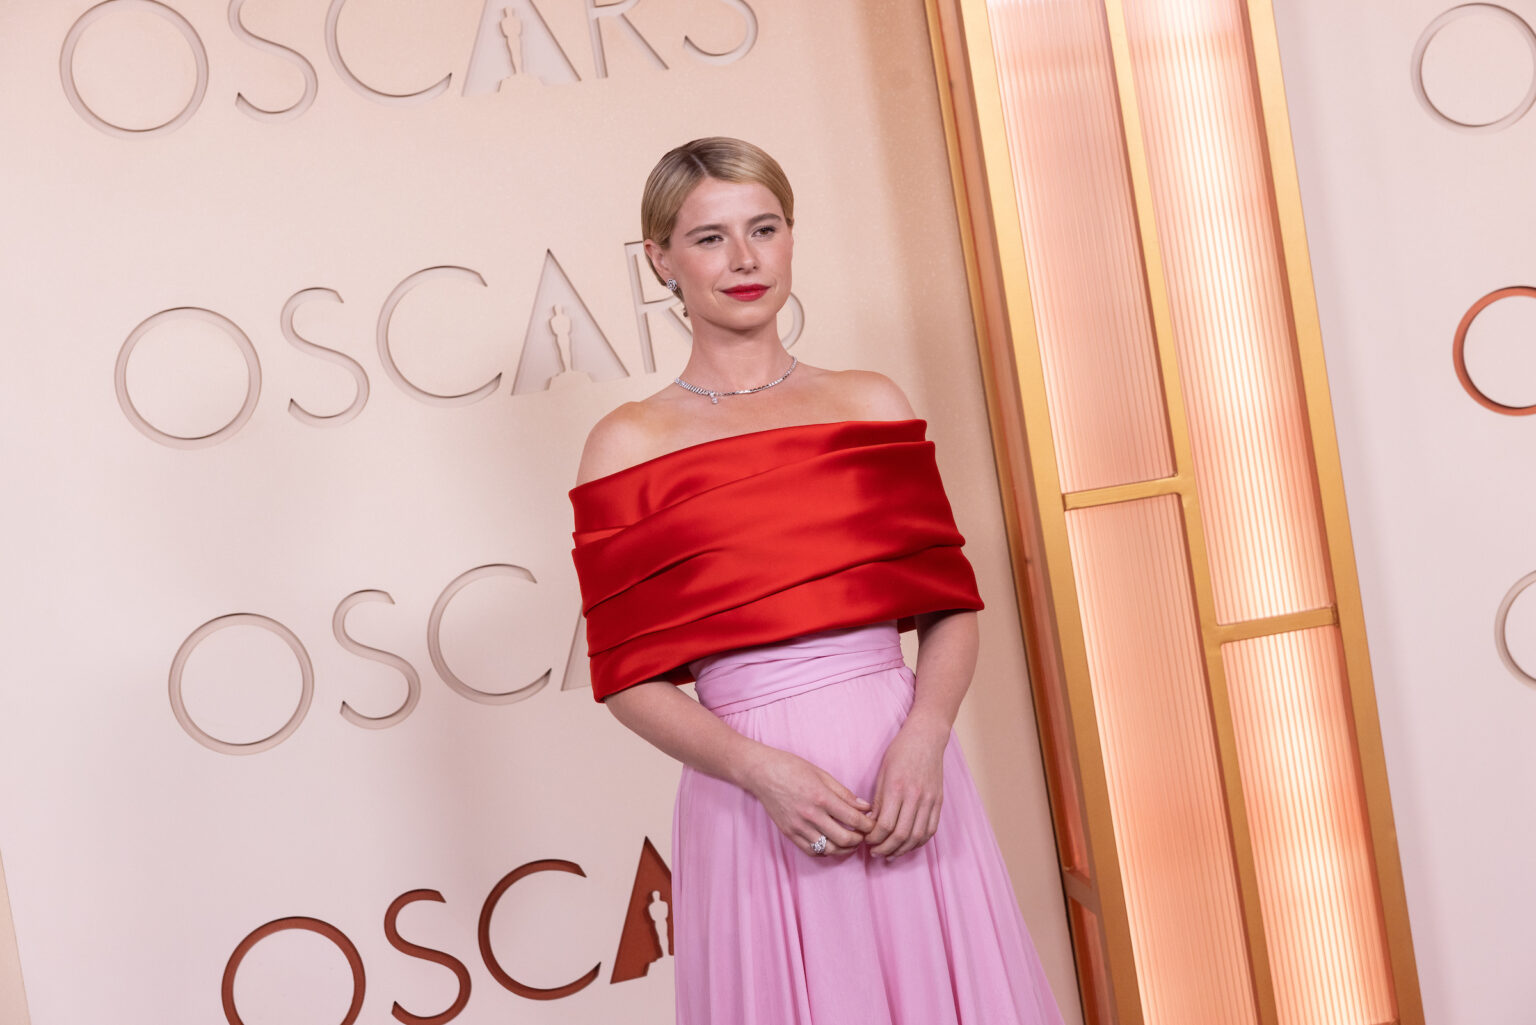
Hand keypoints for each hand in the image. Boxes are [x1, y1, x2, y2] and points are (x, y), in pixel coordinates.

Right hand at [744, 747, 875, 857]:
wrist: (761, 773)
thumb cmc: (791, 767)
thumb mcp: (821, 774)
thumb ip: (844, 793)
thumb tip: (865, 807)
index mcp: (821, 797)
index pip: (853, 819)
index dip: (868, 825)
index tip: (872, 824)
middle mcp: (810, 815)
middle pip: (844, 838)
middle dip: (859, 839)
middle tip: (864, 834)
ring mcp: (798, 827)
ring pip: (829, 849)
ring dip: (845, 849)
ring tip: (851, 842)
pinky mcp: (789, 833)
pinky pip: (811, 851)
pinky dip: (826, 852)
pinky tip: (832, 845)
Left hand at [866, 713, 949, 858]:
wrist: (926, 737)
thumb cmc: (900, 752)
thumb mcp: (882, 772)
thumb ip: (878, 800)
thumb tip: (871, 824)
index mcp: (897, 787)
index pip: (884, 824)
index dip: (874, 838)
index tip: (866, 840)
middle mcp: (915, 796)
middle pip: (901, 835)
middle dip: (885, 848)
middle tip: (875, 852)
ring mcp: (929, 800)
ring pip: (917, 836)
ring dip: (902, 849)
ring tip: (890, 853)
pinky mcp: (938, 801)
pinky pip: (931, 829)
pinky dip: (919, 842)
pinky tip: (908, 845)